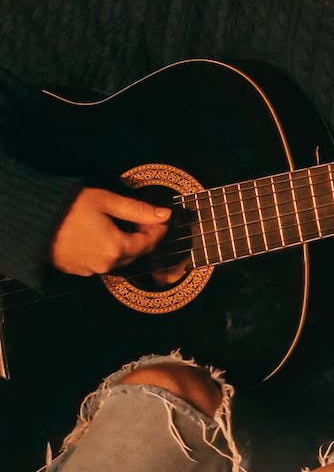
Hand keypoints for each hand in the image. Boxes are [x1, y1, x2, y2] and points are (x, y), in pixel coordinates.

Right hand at [49, 187, 170, 276]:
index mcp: (116, 248)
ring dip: (126, 244)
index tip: (162, 218)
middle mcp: (104, 264)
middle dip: (144, 237)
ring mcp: (88, 269)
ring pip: (118, 259)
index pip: (149, 242)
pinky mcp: (75, 269)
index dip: (159, 229)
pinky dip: (109, 250)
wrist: (32, 220)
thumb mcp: (107, 202)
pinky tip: (105, 234)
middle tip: (145, 219)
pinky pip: (101, 262)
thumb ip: (138, 210)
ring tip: (125, 225)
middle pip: (135, 253)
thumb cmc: (69, 208)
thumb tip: (164, 214)